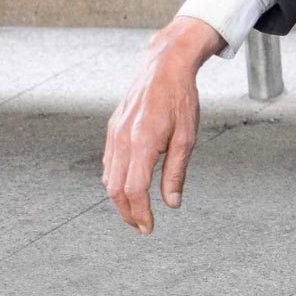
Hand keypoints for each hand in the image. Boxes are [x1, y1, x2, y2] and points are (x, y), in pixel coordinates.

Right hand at [101, 17, 216, 232]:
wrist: (165, 67)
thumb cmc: (180, 98)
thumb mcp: (187, 137)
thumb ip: (176, 172)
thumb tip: (172, 202)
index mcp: (143, 141)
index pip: (135, 189)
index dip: (140, 213)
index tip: (148, 227)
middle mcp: (123, 139)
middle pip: (116, 188)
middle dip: (127, 212)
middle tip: (141, 226)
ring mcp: (114, 133)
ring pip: (109, 177)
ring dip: (119, 199)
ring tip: (135, 211)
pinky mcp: (112, 128)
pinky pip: (109, 161)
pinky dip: (115, 180)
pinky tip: (127, 186)